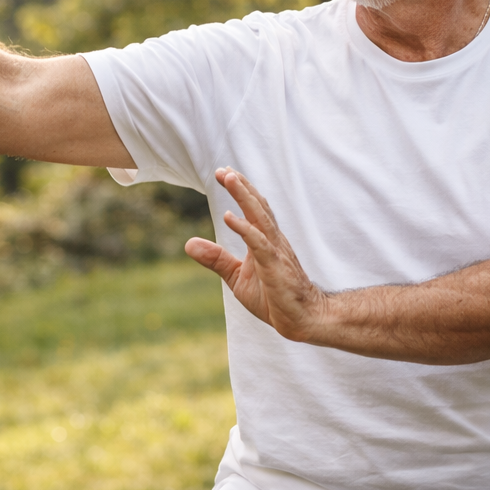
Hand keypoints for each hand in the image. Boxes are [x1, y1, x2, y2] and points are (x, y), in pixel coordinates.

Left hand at [184, 168, 328, 340]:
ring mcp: (275, 252)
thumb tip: (188, 243)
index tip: (224, 172)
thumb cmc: (273, 297)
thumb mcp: (236, 276)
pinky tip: (230, 217)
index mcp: (264, 240)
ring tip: (230, 178)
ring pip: (260, 218)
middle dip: (241, 186)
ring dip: (245, 197)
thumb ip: (216, 258)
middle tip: (223, 170)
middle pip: (258, 206)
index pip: (253, 209)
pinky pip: (259, 244)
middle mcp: (272, 240)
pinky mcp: (274, 267)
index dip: (241, 190)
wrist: (300, 319)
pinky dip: (245, 228)